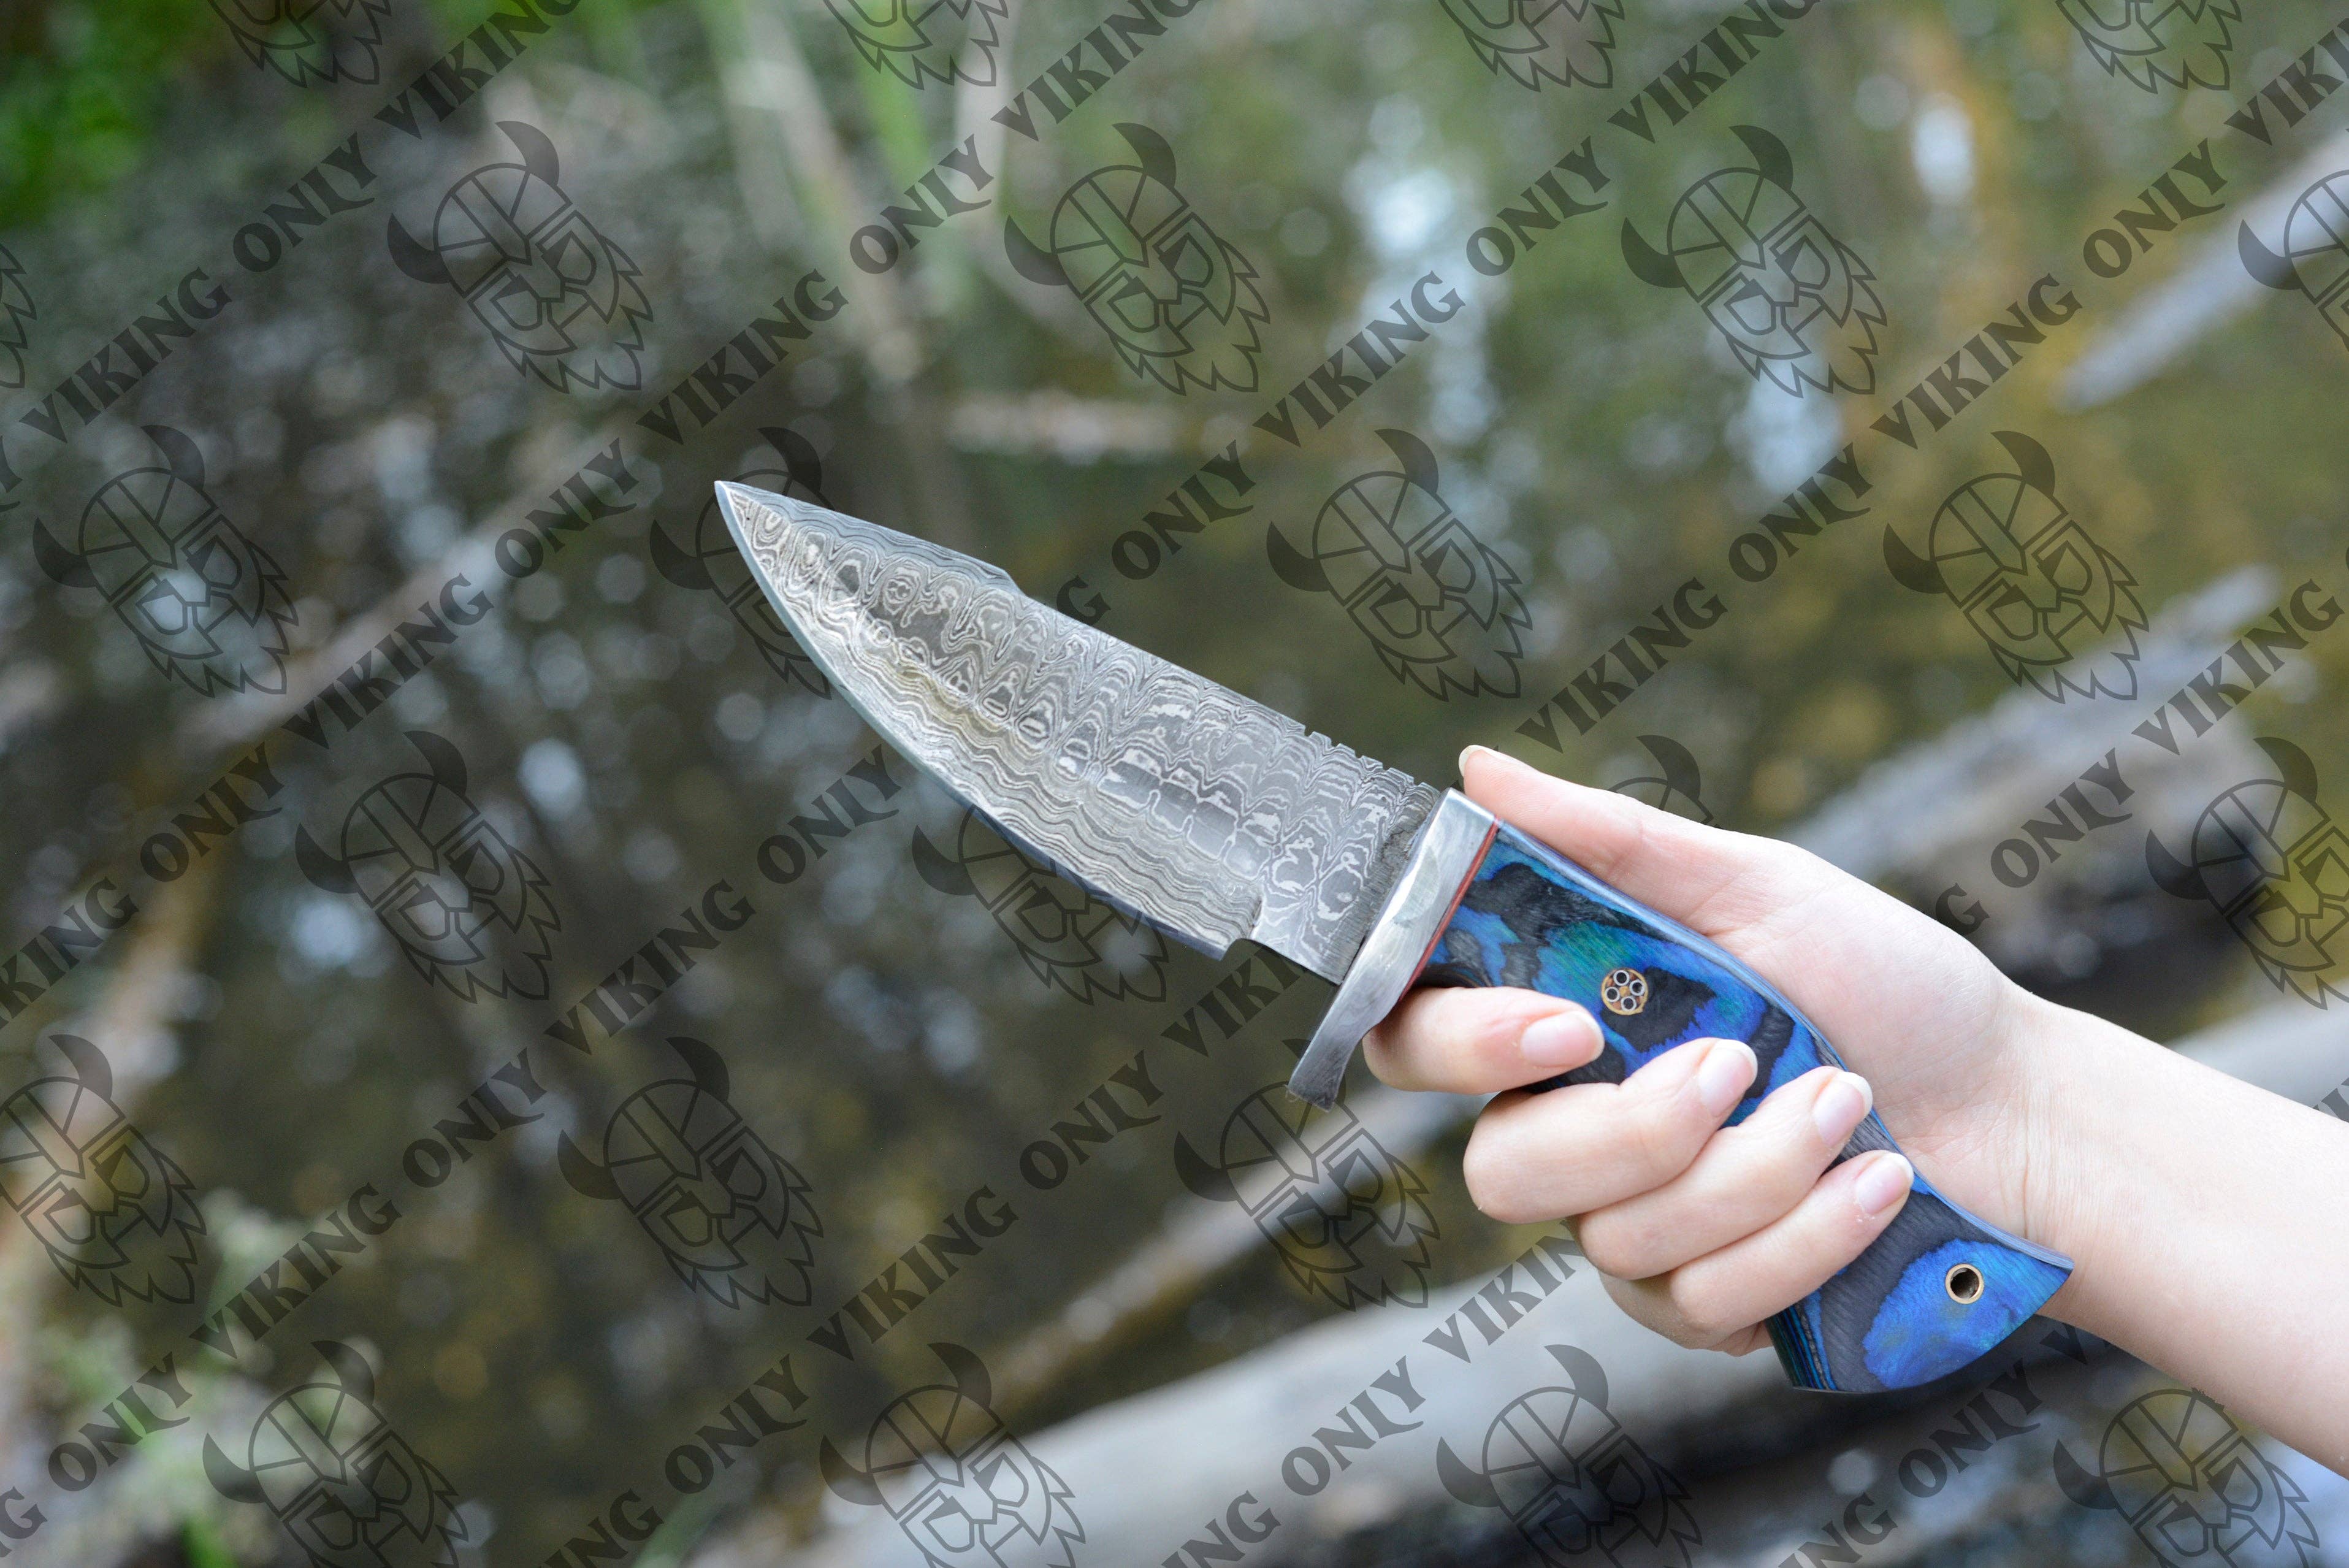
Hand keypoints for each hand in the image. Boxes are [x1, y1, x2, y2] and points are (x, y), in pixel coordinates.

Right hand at [1363, 747, 2078, 1357]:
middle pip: (1499, 1172)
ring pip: (1617, 1239)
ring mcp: (1633, 1232)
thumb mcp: (1758, 888)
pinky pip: (1702, 1305)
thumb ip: (1608, 841)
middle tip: (1736, 1063)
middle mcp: (1574, 1130)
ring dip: (1758, 1171)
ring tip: (1849, 1103)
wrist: (2015, 1111)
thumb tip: (1475, 766)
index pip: (1421, 1041)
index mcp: (1564, 1017)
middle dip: (1633, 1129)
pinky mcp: (1703, 1311)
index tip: (1566, 1022)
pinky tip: (1876, 1189)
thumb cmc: (1886, 985)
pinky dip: (1804, 1239)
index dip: (1461, 1043)